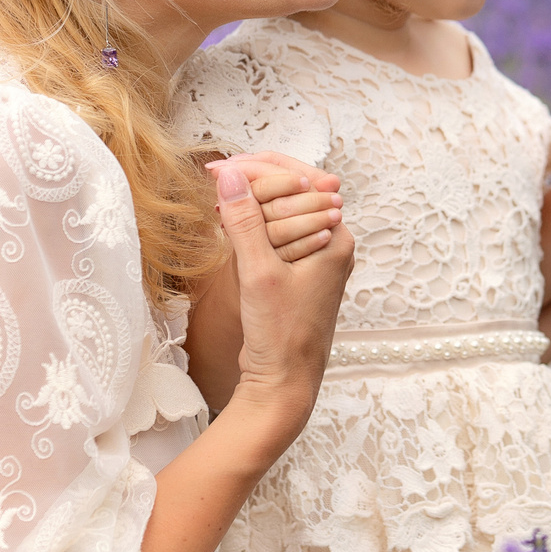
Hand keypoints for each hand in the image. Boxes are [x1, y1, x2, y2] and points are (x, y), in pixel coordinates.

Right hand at [211, 159, 351, 441]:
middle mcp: (333, 241)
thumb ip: (244, 221)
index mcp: (337, 236)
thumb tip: (229, 173)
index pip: (301, 178)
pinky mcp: (299, 271)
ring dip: (250, 200)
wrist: (284, 383)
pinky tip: (228, 222)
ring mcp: (317, 257)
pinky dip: (253, 224)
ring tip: (218, 199)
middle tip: (214, 177)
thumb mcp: (258, 273)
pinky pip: (278, 233)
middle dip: (252, 180)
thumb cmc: (281, 334)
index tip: (216, 168)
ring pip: (283, 211)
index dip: (257, 168)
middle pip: (293, 190)